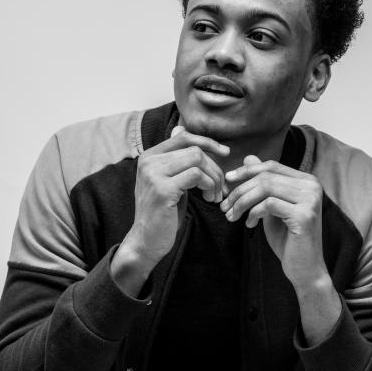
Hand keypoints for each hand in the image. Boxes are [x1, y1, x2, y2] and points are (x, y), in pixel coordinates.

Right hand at [126, 125, 228, 266]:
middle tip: (220, 188)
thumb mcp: (169, 181)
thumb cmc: (162, 214)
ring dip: (214, 178)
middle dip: (214, 168)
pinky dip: (209, 186)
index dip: (207, 142)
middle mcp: (148, 161)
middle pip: (194, 150)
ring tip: (214, 195)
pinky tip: (209, 199)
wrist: (146, 241)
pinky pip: (197, 176)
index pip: (183, 137)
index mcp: (149, 156)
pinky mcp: (163, 189)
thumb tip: (180, 128)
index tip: (225, 152)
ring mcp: (154, 174)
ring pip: (197, 160)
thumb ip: (176, 159)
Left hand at [220, 155, 328, 288]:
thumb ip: (263, 185)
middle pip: (266, 177)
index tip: (227, 180)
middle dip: (240, 190)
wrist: (304, 268)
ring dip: (243, 202)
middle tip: (225, 206)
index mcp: (306, 181)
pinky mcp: (305, 215)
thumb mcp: (271, 207)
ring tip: (232, 216)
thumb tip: (248, 158)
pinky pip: (269, 205)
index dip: (247, 171)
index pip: (272, 166)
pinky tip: (250, 225)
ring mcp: (310, 200)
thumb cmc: (288, 239)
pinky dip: (253, 213)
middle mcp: (312, 186)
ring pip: (266, 188)